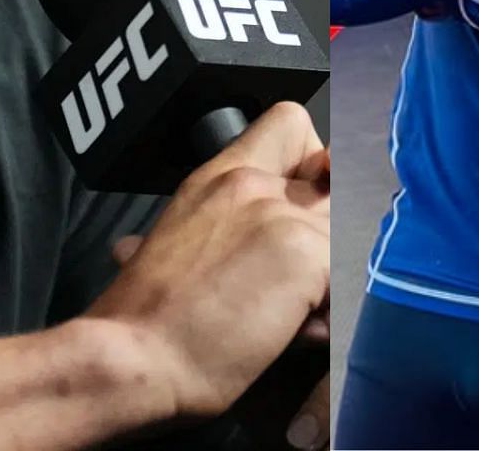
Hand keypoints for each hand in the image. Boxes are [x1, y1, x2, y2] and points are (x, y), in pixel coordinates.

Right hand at [110, 157, 331, 450]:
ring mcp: (280, 214)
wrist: (132, 356)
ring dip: (331, 279)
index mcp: (218, 177)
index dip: (313, 160)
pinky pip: (347, 275)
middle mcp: (252, 183)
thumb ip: (214, 227)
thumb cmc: (145, 318)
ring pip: (347, 235)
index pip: (289, 123)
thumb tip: (190, 250)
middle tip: (303, 281)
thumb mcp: (174, 244)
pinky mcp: (304, 253)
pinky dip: (330, 311)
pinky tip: (295, 333)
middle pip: (336, 184)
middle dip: (330, 236)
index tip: (310, 196)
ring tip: (294, 317)